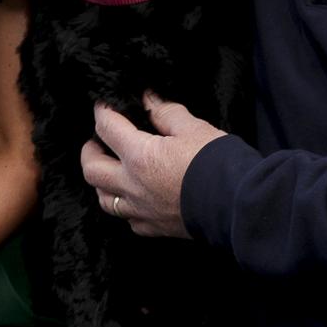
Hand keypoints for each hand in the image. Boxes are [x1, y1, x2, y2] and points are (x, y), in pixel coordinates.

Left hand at [80, 92, 225, 238]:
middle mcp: (132, 185)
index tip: (104, 106)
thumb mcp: (193, 128)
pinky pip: (128, 219)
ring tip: (111, 170)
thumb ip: (166, 112)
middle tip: (98, 140)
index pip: (107, 128)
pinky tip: (135, 198)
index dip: (102, 112)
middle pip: (92, 169)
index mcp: (139, 156)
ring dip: (102, 182)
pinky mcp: (154, 228)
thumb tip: (148, 99)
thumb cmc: (217, 163)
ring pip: (104, 199)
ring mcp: (141, 210)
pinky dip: (126, 207)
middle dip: (89, 151)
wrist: (236, 205)